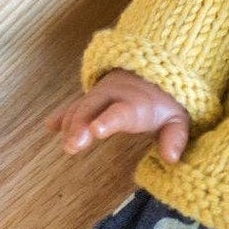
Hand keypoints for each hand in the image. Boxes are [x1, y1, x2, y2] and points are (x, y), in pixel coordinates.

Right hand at [46, 69, 190, 163]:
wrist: (155, 69)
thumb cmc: (166, 101)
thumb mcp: (178, 118)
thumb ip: (175, 137)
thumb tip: (171, 158)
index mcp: (135, 102)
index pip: (121, 111)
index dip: (108, 119)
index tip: (96, 131)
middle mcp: (114, 95)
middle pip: (93, 107)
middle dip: (80, 124)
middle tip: (72, 145)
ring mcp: (100, 95)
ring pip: (81, 107)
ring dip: (70, 124)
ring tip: (67, 145)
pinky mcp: (92, 98)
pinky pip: (75, 105)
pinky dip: (63, 115)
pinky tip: (50, 126)